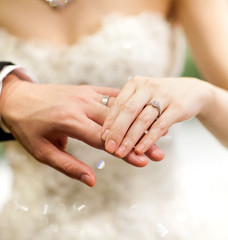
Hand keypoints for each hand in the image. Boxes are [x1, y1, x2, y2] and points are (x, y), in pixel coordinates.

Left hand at [0, 75, 164, 186]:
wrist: (18, 96)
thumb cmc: (28, 127)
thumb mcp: (42, 152)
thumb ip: (68, 166)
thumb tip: (92, 181)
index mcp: (70, 120)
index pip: (105, 141)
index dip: (125, 153)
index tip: (143, 162)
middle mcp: (83, 104)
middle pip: (119, 125)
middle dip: (139, 140)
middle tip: (158, 153)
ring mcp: (88, 94)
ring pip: (121, 110)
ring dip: (139, 123)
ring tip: (156, 135)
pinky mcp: (89, 89)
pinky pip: (114, 96)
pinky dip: (130, 107)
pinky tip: (143, 114)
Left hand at [102, 76, 210, 159]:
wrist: (194, 92)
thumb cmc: (163, 98)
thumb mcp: (145, 97)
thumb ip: (129, 108)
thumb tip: (107, 131)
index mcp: (136, 83)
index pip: (119, 103)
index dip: (109, 121)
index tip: (102, 137)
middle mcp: (148, 86)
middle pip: (128, 111)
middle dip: (117, 131)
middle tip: (109, 148)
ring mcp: (164, 96)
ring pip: (143, 119)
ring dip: (131, 138)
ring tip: (122, 152)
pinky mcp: (177, 107)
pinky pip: (160, 125)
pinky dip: (148, 139)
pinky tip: (140, 149)